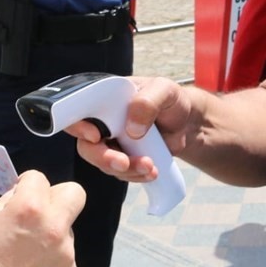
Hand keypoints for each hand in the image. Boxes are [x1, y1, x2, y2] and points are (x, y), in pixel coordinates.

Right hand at [0, 170, 85, 266]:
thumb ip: (7, 204)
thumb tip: (19, 195)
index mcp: (30, 208)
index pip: (39, 178)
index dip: (27, 184)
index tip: (21, 193)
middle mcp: (54, 227)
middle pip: (74, 193)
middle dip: (57, 197)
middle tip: (39, 212)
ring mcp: (66, 253)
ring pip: (66, 229)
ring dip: (51, 233)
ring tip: (26, 254)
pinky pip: (65, 257)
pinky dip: (52, 259)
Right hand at [68, 76, 189, 183]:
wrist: (187, 122)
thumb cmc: (171, 99)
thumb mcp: (164, 91)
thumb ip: (147, 103)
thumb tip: (132, 129)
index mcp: (103, 98)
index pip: (78, 111)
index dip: (79, 126)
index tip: (95, 136)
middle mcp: (101, 121)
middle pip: (87, 145)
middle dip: (104, 158)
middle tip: (123, 163)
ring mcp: (111, 142)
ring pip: (104, 163)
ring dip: (126, 170)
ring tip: (150, 166)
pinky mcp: (122, 158)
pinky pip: (121, 173)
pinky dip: (135, 175)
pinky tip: (152, 172)